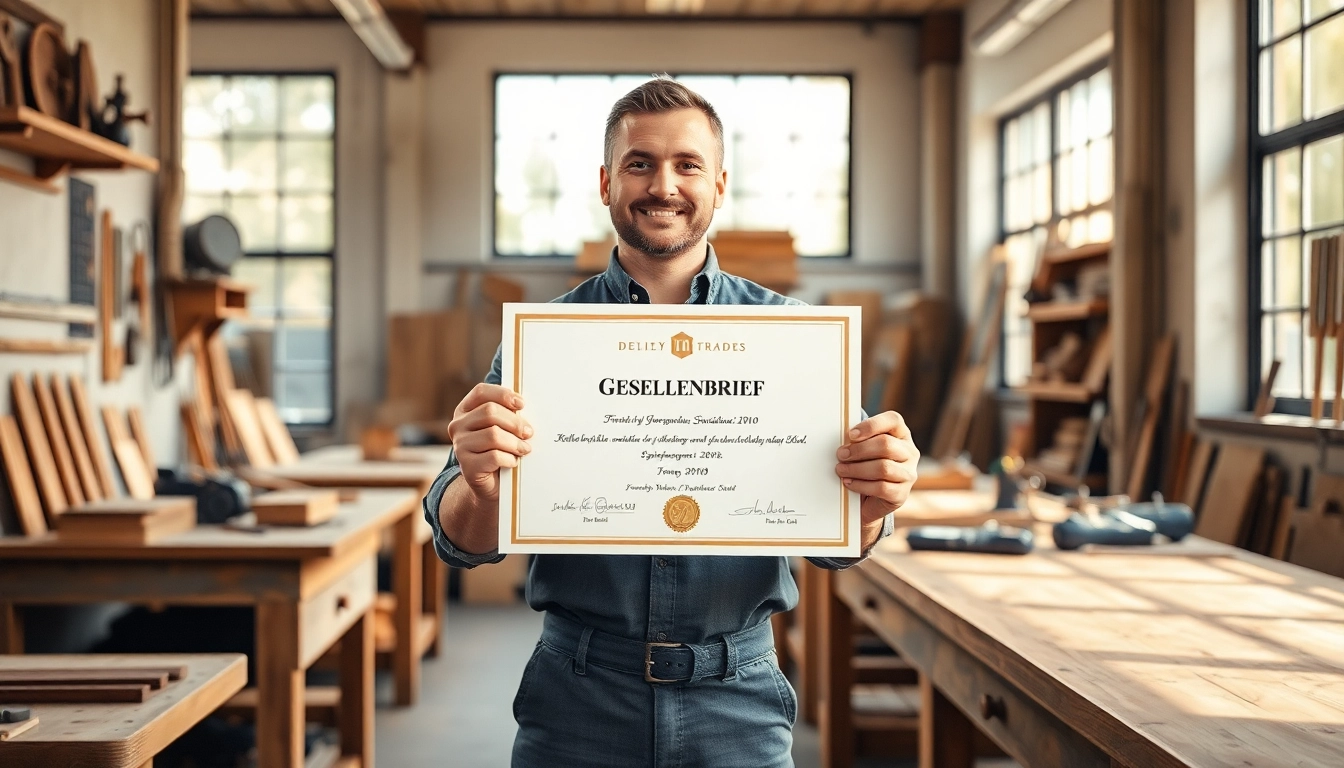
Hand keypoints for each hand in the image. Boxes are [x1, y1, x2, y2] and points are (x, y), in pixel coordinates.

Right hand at [446, 383, 532, 502]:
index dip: (503, 394)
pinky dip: (509, 459)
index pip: (481, 392)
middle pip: (490, 412)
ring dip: (515, 443)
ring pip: (493, 435)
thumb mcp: (502, 428)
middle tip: (528, 432)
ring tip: (524, 449)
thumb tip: (523, 406)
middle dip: (515, 422)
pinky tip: (513, 462)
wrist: (491, 483)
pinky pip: (494, 456)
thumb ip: (508, 414)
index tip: (521, 404)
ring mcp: (460, 446)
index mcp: (465, 410)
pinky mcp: (467, 466)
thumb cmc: (499, 450)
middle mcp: (458, 425)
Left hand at [835, 411, 918, 524]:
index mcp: (901, 435)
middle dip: (859, 449)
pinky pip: (881, 487)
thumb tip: (844, 441)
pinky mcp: (902, 494)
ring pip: (883, 467)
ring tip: (841, 469)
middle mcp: (909, 452)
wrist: (870, 499)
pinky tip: (848, 482)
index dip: (871, 425)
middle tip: (841, 454)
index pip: (893, 420)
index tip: (851, 435)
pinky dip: (860, 485)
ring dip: (857, 468)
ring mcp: (908, 474)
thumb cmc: (866, 467)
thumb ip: (858, 441)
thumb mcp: (864, 449)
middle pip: (886, 444)